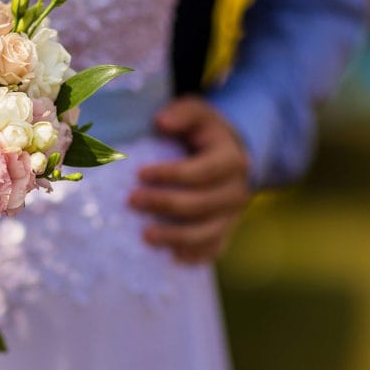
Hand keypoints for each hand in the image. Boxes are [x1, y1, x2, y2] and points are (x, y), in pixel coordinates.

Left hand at [129, 96, 250, 262]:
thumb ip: (182, 113)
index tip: (139, 173)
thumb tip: (161, 122)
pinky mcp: (226, 232)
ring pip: (207, 233)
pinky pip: (213, 250)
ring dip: (175, 237)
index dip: (170, 175)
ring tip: (145, 236)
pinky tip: (171, 256)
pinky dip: (193, 255)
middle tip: (132, 200)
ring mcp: (233, 216)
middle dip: (164, 204)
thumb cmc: (204, 132)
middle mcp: (237, 191)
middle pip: (201, 205)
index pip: (201, 172)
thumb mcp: (198, 113)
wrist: (231, 155)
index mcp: (231, 160)